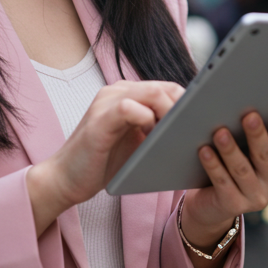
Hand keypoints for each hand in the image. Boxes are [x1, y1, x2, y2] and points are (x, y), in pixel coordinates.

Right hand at [27, 80, 183, 233]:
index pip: (167, 88)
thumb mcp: (136, 142)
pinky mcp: (99, 119)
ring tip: (176, 136)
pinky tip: (152, 139)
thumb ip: (156, 129)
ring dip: (170, 114)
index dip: (187, 103)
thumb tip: (193, 131)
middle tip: (192, 132)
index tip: (201, 123)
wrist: (65, 179)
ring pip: (151, 93)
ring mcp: (106, 102)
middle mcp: (117, 92)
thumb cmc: (102, 163)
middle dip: (184, 109)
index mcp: (127, 95)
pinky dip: (147, 121)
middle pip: (164, 87)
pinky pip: (129, 108)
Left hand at [180, 99, 267, 249]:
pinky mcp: (233, 206)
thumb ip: (252, 128)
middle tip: (249, 115)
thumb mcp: (247, 148)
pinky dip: (213, 166)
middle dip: (257, 135)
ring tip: (220, 132)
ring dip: (231, 150)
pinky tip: (204, 151)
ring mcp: (256, 198)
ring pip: (242, 170)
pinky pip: (222, 183)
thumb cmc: (232, 163)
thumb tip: (241, 96)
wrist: (211, 203)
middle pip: (265, 156)